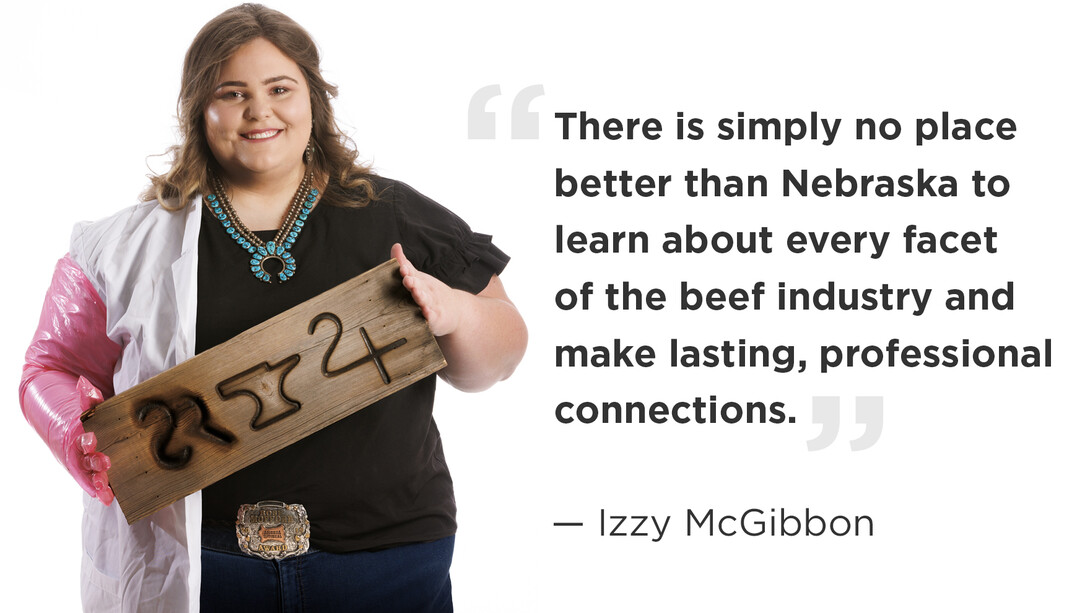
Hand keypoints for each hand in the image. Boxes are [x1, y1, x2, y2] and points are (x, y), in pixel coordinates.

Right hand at [66, 377, 113, 505]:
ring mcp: (87, 466)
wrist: (70, 433)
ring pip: (90, 476)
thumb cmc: (87, 421)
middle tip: (105, 462)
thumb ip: (88, 400)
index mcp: (78, 437)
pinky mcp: (96, 475)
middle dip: (94, 462)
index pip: (81, 439)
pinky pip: (99, 485)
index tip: (92, 439)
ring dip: (97, 481)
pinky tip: (109, 498)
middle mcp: (80, 454)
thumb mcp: (87, 410)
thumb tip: (85, 383)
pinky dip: (103, 492)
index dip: (86, 440)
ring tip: (105, 487)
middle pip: (86, 460)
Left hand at [391, 243, 464, 336]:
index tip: (402, 268)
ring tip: (416, 293)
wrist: (456, 310)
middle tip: (408, 279)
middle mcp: (426, 291)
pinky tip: (426, 313)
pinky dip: (429, 315)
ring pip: (426, 300)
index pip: (412, 274)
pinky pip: (432, 317)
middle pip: (419, 286)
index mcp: (419, 281)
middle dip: (414, 283)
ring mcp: (432, 305)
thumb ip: (405, 264)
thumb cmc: (430, 292)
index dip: (407, 271)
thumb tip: (395, 246)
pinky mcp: (436, 318)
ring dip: (421, 296)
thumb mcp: (418, 277)